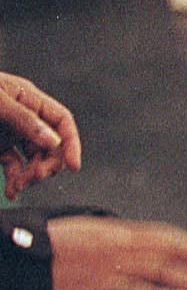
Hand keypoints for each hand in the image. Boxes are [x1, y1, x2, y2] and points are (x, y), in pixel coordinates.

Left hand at [0, 73, 81, 199]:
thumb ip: (24, 119)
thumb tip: (52, 140)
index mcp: (28, 99)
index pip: (61, 121)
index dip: (71, 143)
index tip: (73, 166)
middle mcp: (23, 118)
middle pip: (51, 144)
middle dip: (46, 164)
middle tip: (33, 178)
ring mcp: (10, 134)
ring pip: (33, 159)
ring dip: (30, 175)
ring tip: (17, 186)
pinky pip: (14, 167)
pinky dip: (15, 180)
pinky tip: (12, 191)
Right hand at [47, 216, 186, 289]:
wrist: (22, 252)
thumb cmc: (57, 245)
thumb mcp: (96, 234)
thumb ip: (125, 244)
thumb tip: (151, 254)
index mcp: (125, 232)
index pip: (175, 241)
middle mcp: (124, 246)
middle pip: (177, 255)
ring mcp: (112, 266)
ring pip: (164, 273)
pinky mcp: (96, 288)